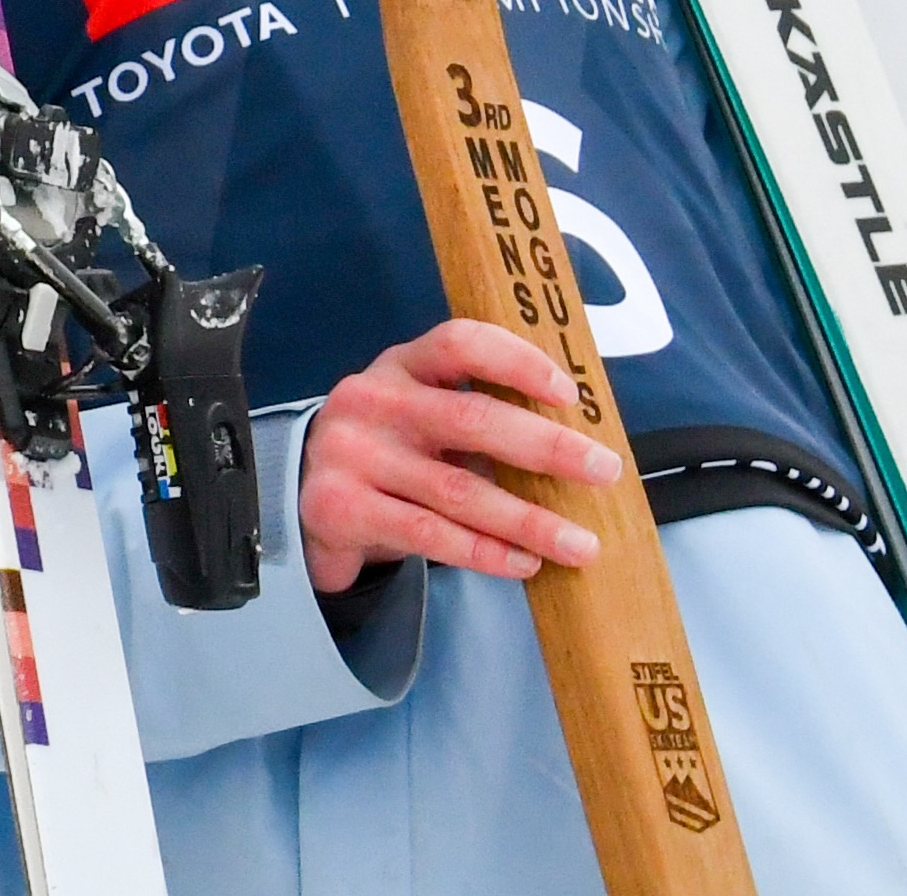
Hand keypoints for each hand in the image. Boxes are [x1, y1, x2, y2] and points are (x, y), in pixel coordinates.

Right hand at [295, 319, 618, 595]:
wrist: (302, 497)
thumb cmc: (388, 451)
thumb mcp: (419, 414)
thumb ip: (477, 417)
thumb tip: (577, 449)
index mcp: (400, 366)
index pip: (461, 343)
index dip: (518, 362)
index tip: (569, 394)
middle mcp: (372, 401)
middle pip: (471, 419)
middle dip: (547, 447)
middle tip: (604, 471)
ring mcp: (352, 455)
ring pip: (458, 490)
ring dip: (529, 521)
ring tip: (580, 546)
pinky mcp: (341, 507)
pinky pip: (430, 535)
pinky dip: (486, 554)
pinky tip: (524, 563)